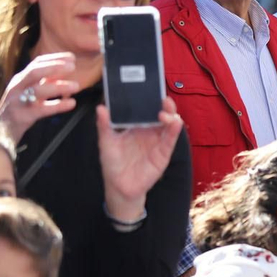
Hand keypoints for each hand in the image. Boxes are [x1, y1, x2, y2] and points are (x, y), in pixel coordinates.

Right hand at [0, 52, 80, 142]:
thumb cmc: (18, 110)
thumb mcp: (28, 92)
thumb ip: (44, 82)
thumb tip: (65, 71)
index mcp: (20, 80)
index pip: (36, 64)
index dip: (54, 59)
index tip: (72, 57)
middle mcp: (17, 88)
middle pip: (34, 72)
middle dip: (53, 67)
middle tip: (72, 67)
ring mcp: (18, 102)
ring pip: (38, 90)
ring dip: (58, 87)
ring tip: (76, 86)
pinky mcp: (22, 117)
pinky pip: (42, 109)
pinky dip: (58, 105)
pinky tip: (71, 103)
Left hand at [97, 97, 184, 223]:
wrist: (119, 186)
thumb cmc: (113, 163)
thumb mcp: (106, 142)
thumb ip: (104, 125)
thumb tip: (101, 108)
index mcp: (137, 125)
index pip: (147, 109)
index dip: (151, 99)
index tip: (151, 90)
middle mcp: (150, 131)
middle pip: (162, 113)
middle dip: (165, 105)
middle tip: (163, 98)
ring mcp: (158, 141)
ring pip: (169, 124)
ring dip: (171, 115)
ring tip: (166, 112)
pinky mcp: (163, 152)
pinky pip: (171, 139)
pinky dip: (174, 130)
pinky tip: (175, 123)